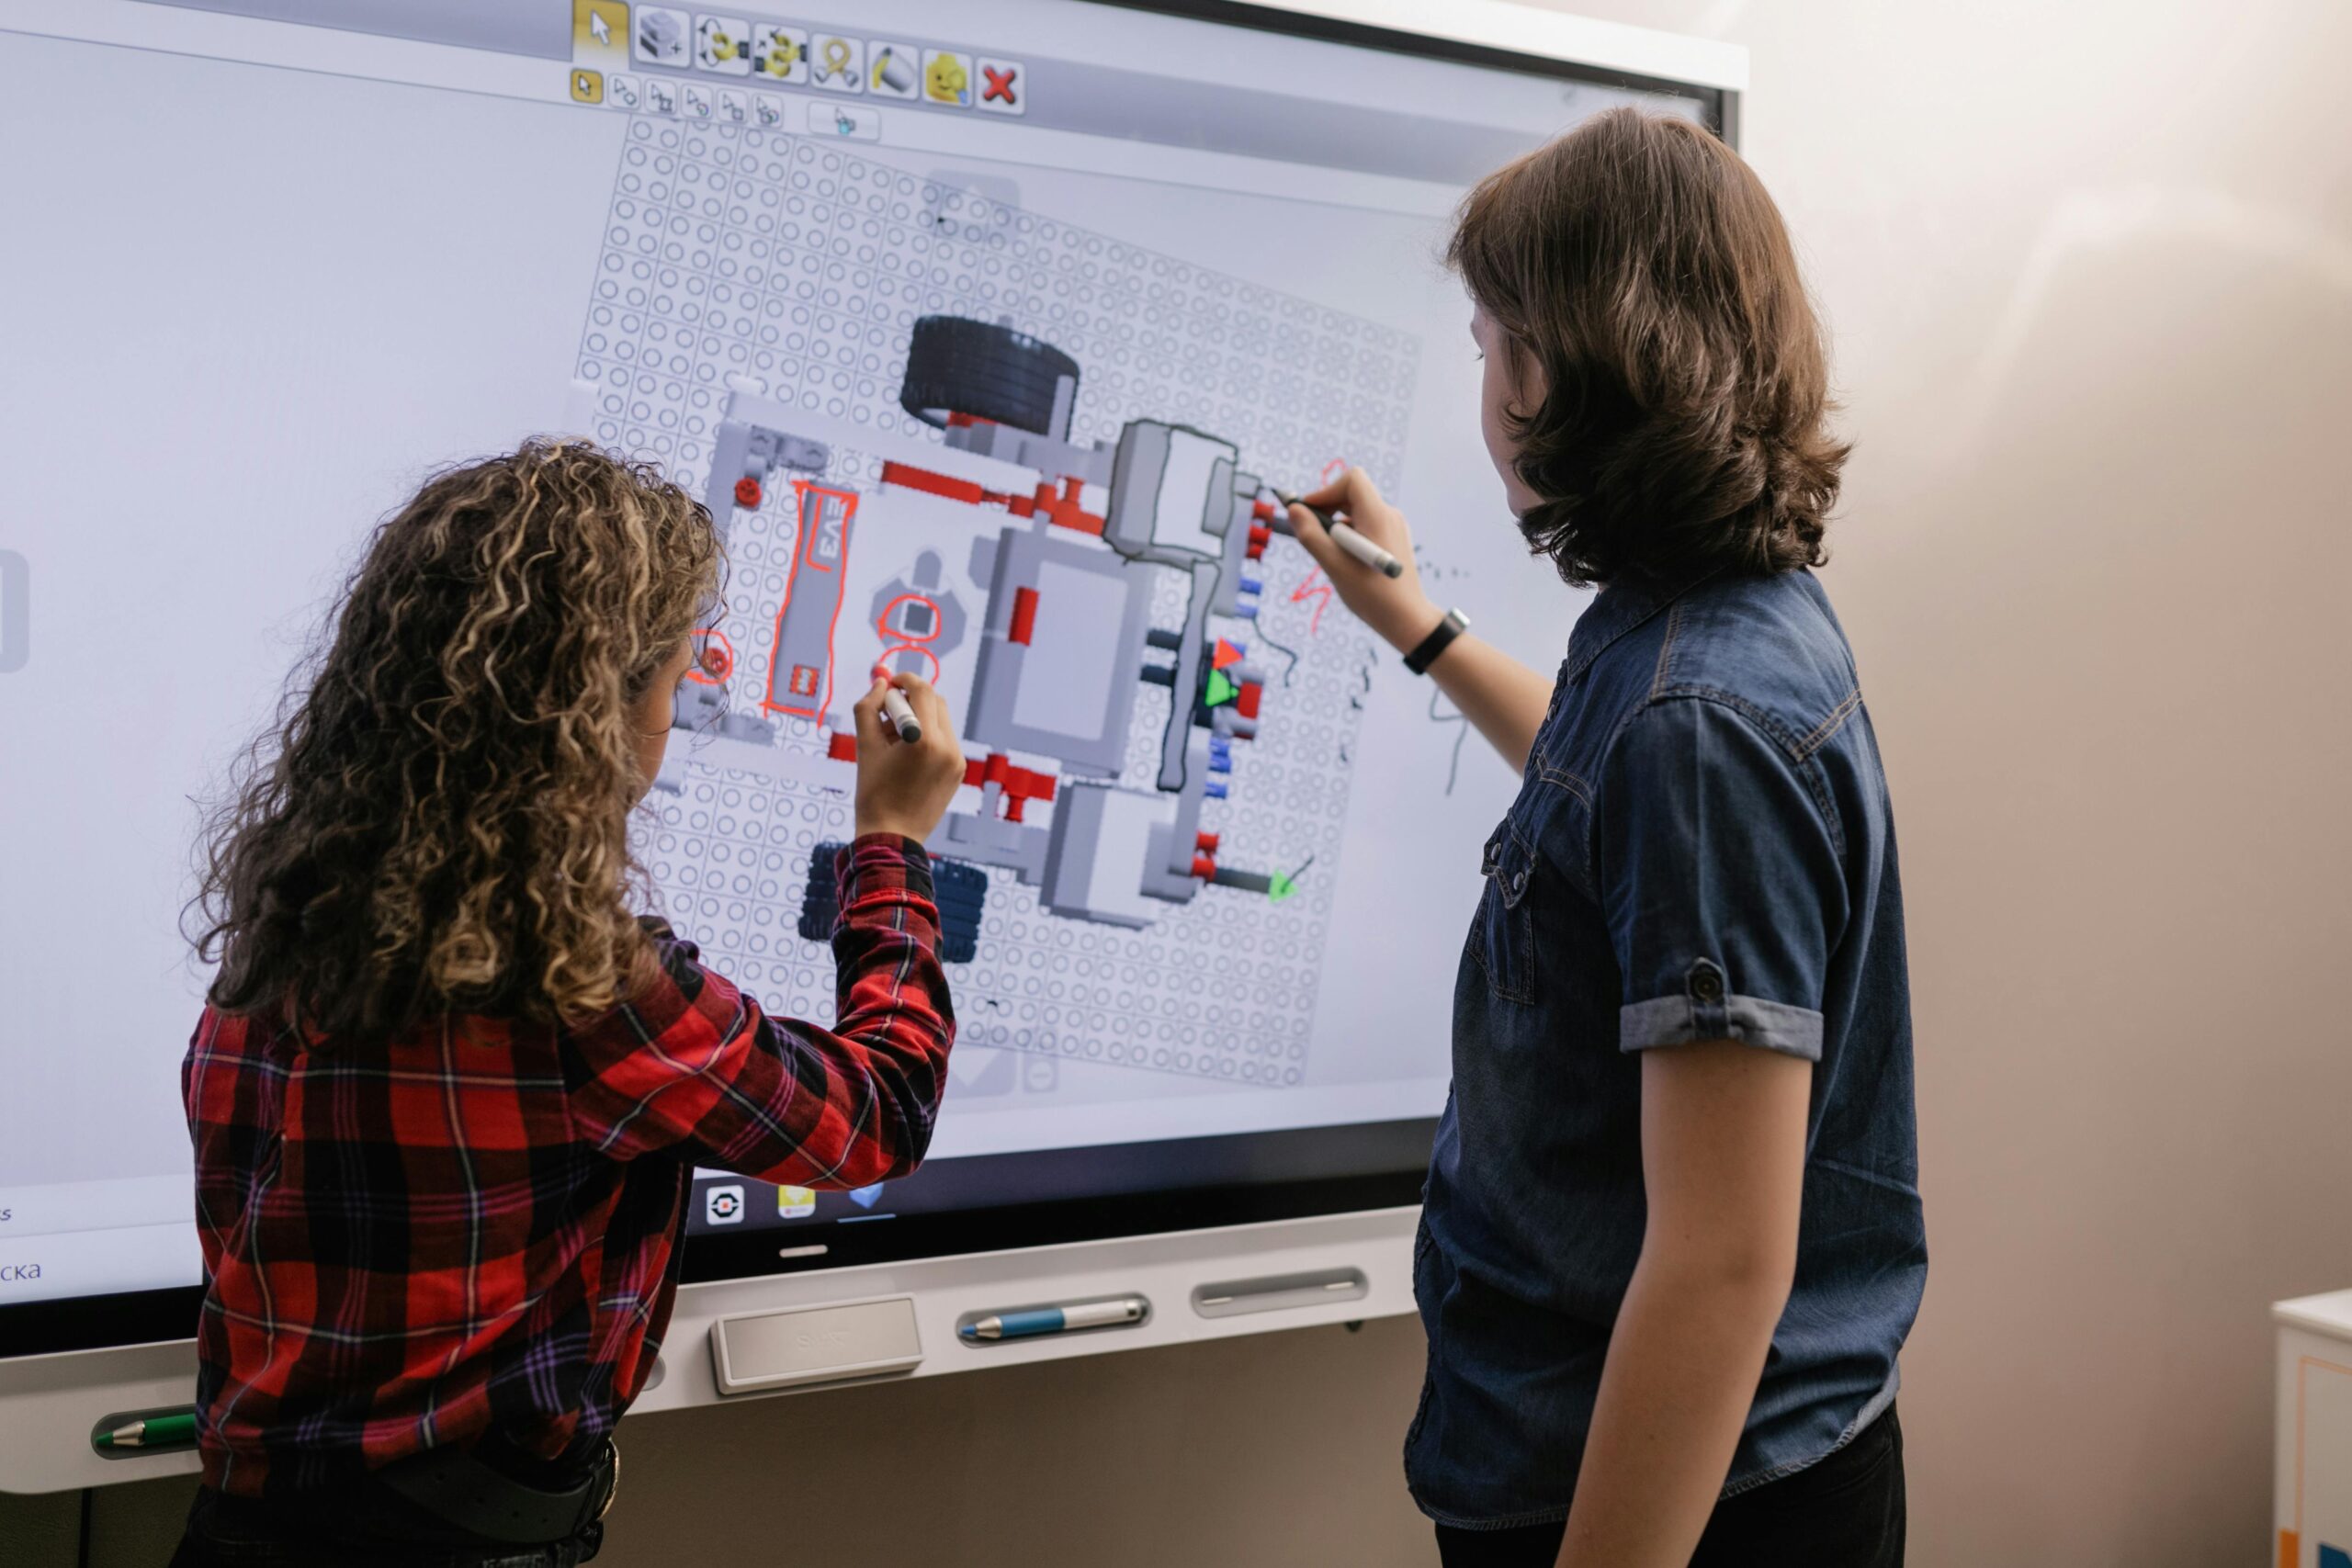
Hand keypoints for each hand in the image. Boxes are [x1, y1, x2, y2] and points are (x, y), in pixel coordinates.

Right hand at [852, 671, 964, 842]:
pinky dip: (927, 736)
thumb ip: (868, 708)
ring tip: (892, 738)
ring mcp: (957, 760)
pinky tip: (905, 754)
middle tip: (887, 708)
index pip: (922, 691)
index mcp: (924, 740)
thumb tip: (880, 683)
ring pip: (941, 720)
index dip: (904, 680)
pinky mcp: (959, 771)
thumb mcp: (865, 747)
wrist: (893, 836)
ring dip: (919, 717)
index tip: (888, 683)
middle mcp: (947, 747)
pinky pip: (944, 740)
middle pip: (935, 701)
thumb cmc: (874, 793)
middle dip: (911, 698)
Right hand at [1288, 468, 1443, 652]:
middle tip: (1312, 536)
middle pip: (1352, 495)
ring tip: (1333, 557)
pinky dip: (1348, 536)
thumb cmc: (1371, 595)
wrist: (1406, 619)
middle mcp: (1389, 515)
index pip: (1352, 480)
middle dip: (1328, 510)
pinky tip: (1347, 563)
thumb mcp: (1333, 565)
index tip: (1308, 514)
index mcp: (1378, 516)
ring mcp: (1393, 527)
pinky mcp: (1393, 539)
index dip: (1326, 491)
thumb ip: (1311, 535)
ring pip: (1356, 512)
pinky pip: (1364, 526)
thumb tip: (1294, 510)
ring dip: (1336, 527)